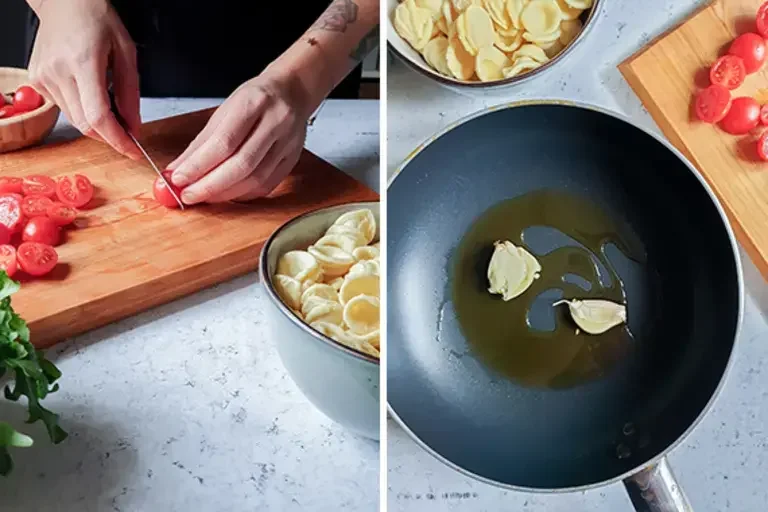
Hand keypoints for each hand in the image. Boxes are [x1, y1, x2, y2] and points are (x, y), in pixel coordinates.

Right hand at [28, 0, 141, 158]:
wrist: (64, 1)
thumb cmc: (97, 19)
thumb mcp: (126, 52)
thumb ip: (130, 93)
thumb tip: (133, 127)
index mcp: (83, 62)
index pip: (99, 116)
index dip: (118, 140)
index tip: (133, 151)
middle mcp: (58, 72)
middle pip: (86, 124)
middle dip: (110, 136)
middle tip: (129, 133)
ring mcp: (43, 77)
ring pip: (75, 120)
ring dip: (97, 123)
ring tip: (111, 107)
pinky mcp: (37, 79)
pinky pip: (64, 108)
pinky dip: (82, 110)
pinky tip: (90, 92)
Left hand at [166, 71, 310, 203]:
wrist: (293, 92)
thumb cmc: (256, 100)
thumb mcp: (225, 111)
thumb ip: (202, 143)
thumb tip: (178, 171)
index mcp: (253, 103)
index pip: (223, 142)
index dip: (199, 165)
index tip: (178, 179)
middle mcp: (275, 122)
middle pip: (242, 164)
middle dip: (210, 185)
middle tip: (188, 195)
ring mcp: (288, 143)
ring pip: (256, 179)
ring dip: (226, 193)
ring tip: (204, 196)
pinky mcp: (292, 159)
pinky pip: (267, 185)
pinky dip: (244, 194)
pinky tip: (228, 194)